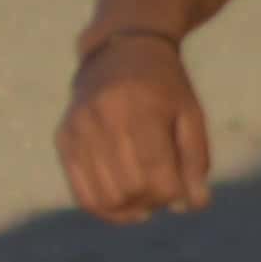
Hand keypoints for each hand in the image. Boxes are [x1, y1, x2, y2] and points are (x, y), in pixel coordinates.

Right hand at [58, 34, 214, 219]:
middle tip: (165, 192)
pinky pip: (82, 194)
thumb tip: (192, 206)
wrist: (119, 51)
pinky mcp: (64, 139)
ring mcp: (78, 128)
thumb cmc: (164, 87)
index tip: (183, 190)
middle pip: (132, 189)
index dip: (174, 195)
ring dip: (131, 209)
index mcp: (140, 108)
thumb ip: (196, 161)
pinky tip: (126, 206)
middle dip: (155, 201)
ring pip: (106, 198)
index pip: (157, 175)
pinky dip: (106, 210)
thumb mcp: (190, 115)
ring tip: (146, 198)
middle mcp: (103, 117)